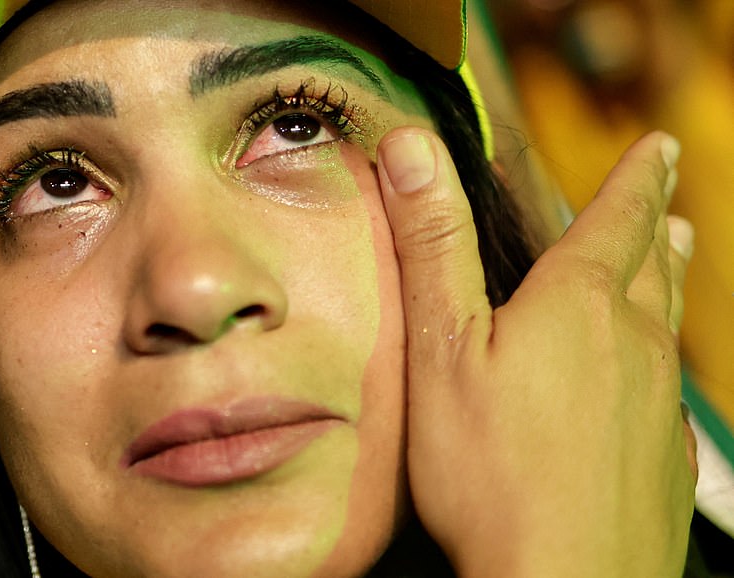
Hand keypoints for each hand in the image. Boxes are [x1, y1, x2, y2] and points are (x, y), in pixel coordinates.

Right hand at [376, 129, 696, 576]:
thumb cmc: (491, 471)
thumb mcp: (443, 347)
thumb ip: (433, 245)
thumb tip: (413, 147)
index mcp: (579, 305)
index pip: (616, 219)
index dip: (635, 177)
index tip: (658, 144)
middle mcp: (635, 343)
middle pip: (652, 266)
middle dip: (653, 224)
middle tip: (667, 196)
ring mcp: (658, 404)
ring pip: (668, 323)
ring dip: (668, 279)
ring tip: (676, 251)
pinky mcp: (666, 458)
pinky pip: (668, 390)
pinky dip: (660, 360)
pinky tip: (653, 380)